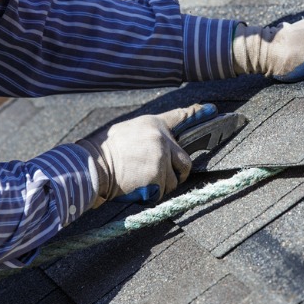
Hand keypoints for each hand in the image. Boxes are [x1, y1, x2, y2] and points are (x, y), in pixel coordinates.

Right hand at [77, 103, 217, 207]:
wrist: (91, 167)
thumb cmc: (106, 150)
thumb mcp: (129, 131)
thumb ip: (150, 135)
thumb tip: (163, 144)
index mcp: (153, 124)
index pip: (180, 116)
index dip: (197, 113)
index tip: (212, 110)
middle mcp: (161, 139)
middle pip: (185, 160)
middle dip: (179, 172)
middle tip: (164, 176)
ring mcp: (160, 158)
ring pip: (174, 179)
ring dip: (163, 185)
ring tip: (142, 180)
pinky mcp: (157, 176)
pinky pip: (163, 191)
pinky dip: (154, 194)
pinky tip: (138, 186)